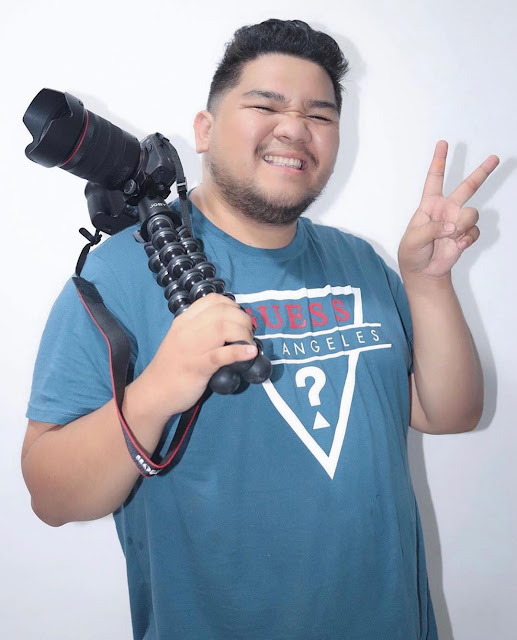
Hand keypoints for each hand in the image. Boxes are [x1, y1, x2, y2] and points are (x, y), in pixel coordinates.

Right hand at [138, 293, 256, 418]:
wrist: (154, 393)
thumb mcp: (182, 340)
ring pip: (223, 328)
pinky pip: (221, 355)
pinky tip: (251, 353)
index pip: (213, 300)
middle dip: (242, 319)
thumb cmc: (171, 367)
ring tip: (249, 344)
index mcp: (183, 321)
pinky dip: (239, 352)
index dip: (233, 305)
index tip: (239, 318)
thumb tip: (229, 326)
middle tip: (248, 334)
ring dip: (243, 333)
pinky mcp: (198, 367)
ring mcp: (192, 348)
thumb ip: (200, 330)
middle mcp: (187, 330)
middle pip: (222, 312)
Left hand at [398, 140, 498, 280]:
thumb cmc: (412, 252)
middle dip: (482, 172)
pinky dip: (466, 240)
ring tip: (450, 238)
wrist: (423, 272)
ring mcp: (458, 222)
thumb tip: (452, 227)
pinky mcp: (465, 235)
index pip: (434, 179)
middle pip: (468, 186)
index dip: (438, 161)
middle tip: (495, 158)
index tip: (443, 144)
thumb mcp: (413, 239)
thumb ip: (431, 230)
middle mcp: (447, 209)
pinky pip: (474, 232)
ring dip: (462, 227)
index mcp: (429, 205)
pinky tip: (456, 246)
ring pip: (472, 214)